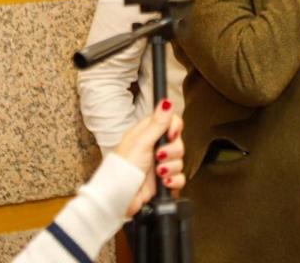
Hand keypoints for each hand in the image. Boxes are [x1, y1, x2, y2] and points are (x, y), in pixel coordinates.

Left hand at [113, 100, 185, 215]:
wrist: (119, 198)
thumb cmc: (122, 169)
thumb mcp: (141, 142)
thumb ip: (158, 123)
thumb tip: (166, 102)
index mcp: (148, 134)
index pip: (171, 123)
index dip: (175, 128)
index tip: (171, 134)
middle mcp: (155, 148)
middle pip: (179, 143)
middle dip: (172, 152)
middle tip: (158, 156)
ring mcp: (160, 166)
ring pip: (180, 161)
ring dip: (170, 168)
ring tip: (157, 173)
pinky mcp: (164, 182)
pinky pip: (180, 178)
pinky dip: (174, 181)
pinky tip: (164, 183)